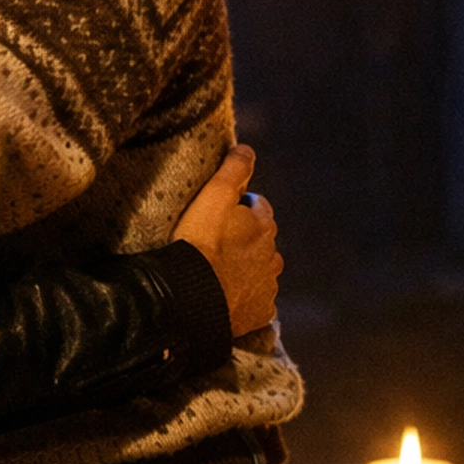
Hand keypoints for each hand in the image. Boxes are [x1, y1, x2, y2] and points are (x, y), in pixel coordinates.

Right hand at [172, 145, 282, 336]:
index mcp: (264, 225)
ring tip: (215, 273)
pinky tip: (222, 297)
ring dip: (244, 269)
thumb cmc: (198, 245)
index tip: (217, 214)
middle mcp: (273, 256)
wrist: (189, 299)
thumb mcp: (213, 197)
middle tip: (212, 244)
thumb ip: (233, 170)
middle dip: (244, 239)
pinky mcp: (259, 314)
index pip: (257, 207)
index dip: (237, 207)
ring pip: (259, 271)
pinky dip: (243, 297)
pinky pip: (254, 301)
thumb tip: (247, 149)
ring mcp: (267, 287)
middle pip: (260, 241)